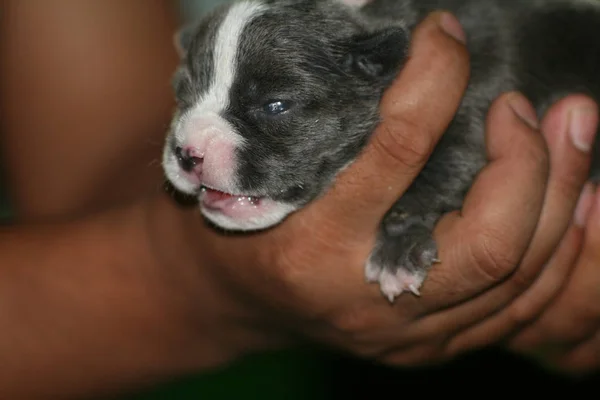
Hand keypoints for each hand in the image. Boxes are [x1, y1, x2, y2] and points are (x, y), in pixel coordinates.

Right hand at [152, 13, 590, 367]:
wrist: (228, 301)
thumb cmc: (235, 223)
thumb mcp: (259, 167)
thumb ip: (328, 123)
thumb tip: (404, 58)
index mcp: (311, 244)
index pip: (398, 150)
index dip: (437, 80)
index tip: (446, 37)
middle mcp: (361, 297)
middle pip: (489, 239)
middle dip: (532, 161)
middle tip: (532, 106)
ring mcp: (400, 335)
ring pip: (516, 277)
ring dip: (560, 198)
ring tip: (571, 137)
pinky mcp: (422, 348)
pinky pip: (515, 310)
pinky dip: (555, 252)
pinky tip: (568, 203)